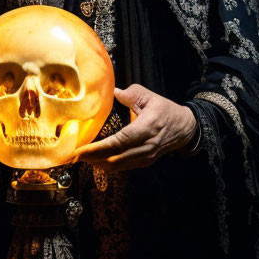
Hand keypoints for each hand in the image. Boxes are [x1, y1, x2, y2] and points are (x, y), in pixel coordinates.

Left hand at [72, 84, 197, 171]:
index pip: (120, 141)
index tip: (81, 150)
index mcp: (147, 127)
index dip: (99, 148)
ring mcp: (146, 157)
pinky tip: (95, 161)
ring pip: (118, 166)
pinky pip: (123, 167)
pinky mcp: (144, 162)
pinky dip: (108, 165)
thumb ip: (131, 94)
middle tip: (73, 156)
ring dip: (98, 163)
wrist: (185, 128)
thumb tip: (114, 92)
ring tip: (80, 158)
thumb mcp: (150, 97)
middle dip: (93, 158)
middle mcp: (146, 146)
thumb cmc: (165, 110)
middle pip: (116, 158)